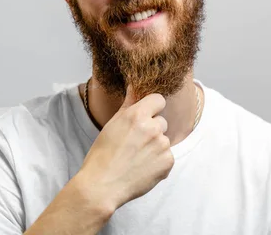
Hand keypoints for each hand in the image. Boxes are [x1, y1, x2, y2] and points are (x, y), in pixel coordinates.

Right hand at [77, 86, 173, 210]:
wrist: (102, 185)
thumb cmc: (102, 154)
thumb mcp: (112, 124)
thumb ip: (128, 104)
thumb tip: (134, 86)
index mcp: (136, 115)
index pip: (158, 99)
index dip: (152, 107)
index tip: (145, 115)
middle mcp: (152, 128)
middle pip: (161, 121)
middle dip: (152, 130)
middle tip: (134, 143)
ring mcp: (162, 146)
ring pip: (164, 140)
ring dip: (155, 147)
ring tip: (136, 158)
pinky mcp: (168, 163)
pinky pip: (167, 157)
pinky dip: (158, 162)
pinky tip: (142, 168)